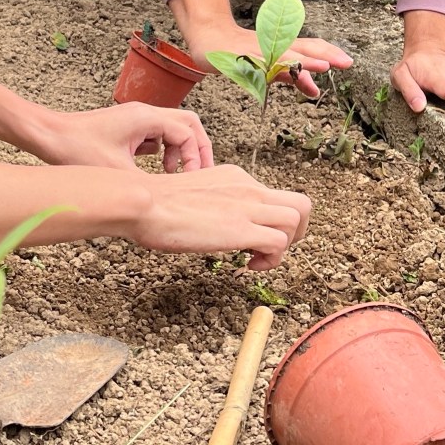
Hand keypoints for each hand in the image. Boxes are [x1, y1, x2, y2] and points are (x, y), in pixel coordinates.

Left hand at [28, 102, 213, 171]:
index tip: (190, 181)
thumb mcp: (117, 173)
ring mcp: (135, 118)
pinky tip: (151, 169)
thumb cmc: (76, 149)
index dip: (195, 158)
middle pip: (188, 124)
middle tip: (198, 174)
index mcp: (146, 118)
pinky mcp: (125, 127)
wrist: (48, 135)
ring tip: (171, 174)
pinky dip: (161, 150)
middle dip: (196, 149)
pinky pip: (154, 135)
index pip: (188, 133)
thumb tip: (167, 202)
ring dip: (178, 150)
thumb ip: (148, 185)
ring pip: (172, 129)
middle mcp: (144, 113)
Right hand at [129, 165, 311, 269]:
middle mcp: (247, 187)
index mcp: (235, 178)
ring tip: (258, 259)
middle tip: (273, 249)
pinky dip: (271, 260)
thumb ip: (213, 202)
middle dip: (297, 232)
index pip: (274, 196)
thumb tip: (214, 221)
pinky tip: (247, 266)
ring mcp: (247, 206)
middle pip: (301, 203)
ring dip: (285, 246)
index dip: (273, 221)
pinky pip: (279, 243)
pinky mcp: (241, 229)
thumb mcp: (194, 193)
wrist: (143, 202)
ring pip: (296, 219)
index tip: (254, 239)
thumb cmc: (155, 203)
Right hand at [170, 0, 351, 97]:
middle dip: (325, 54)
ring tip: (322, 65)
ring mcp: (256, 49)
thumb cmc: (240, 51)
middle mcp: (272, 44)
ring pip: (282, 54)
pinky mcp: (239, 56)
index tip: (348, 62)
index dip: (329, 52)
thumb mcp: (270, 66)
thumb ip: (292, 77)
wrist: (208, 36)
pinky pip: (256, 62)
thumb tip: (316, 90)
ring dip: (302, 60)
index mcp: (281, 46)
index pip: (310, 46)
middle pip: (302, 46)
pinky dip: (268, 66)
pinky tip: (279, 72)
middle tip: (346, 62)